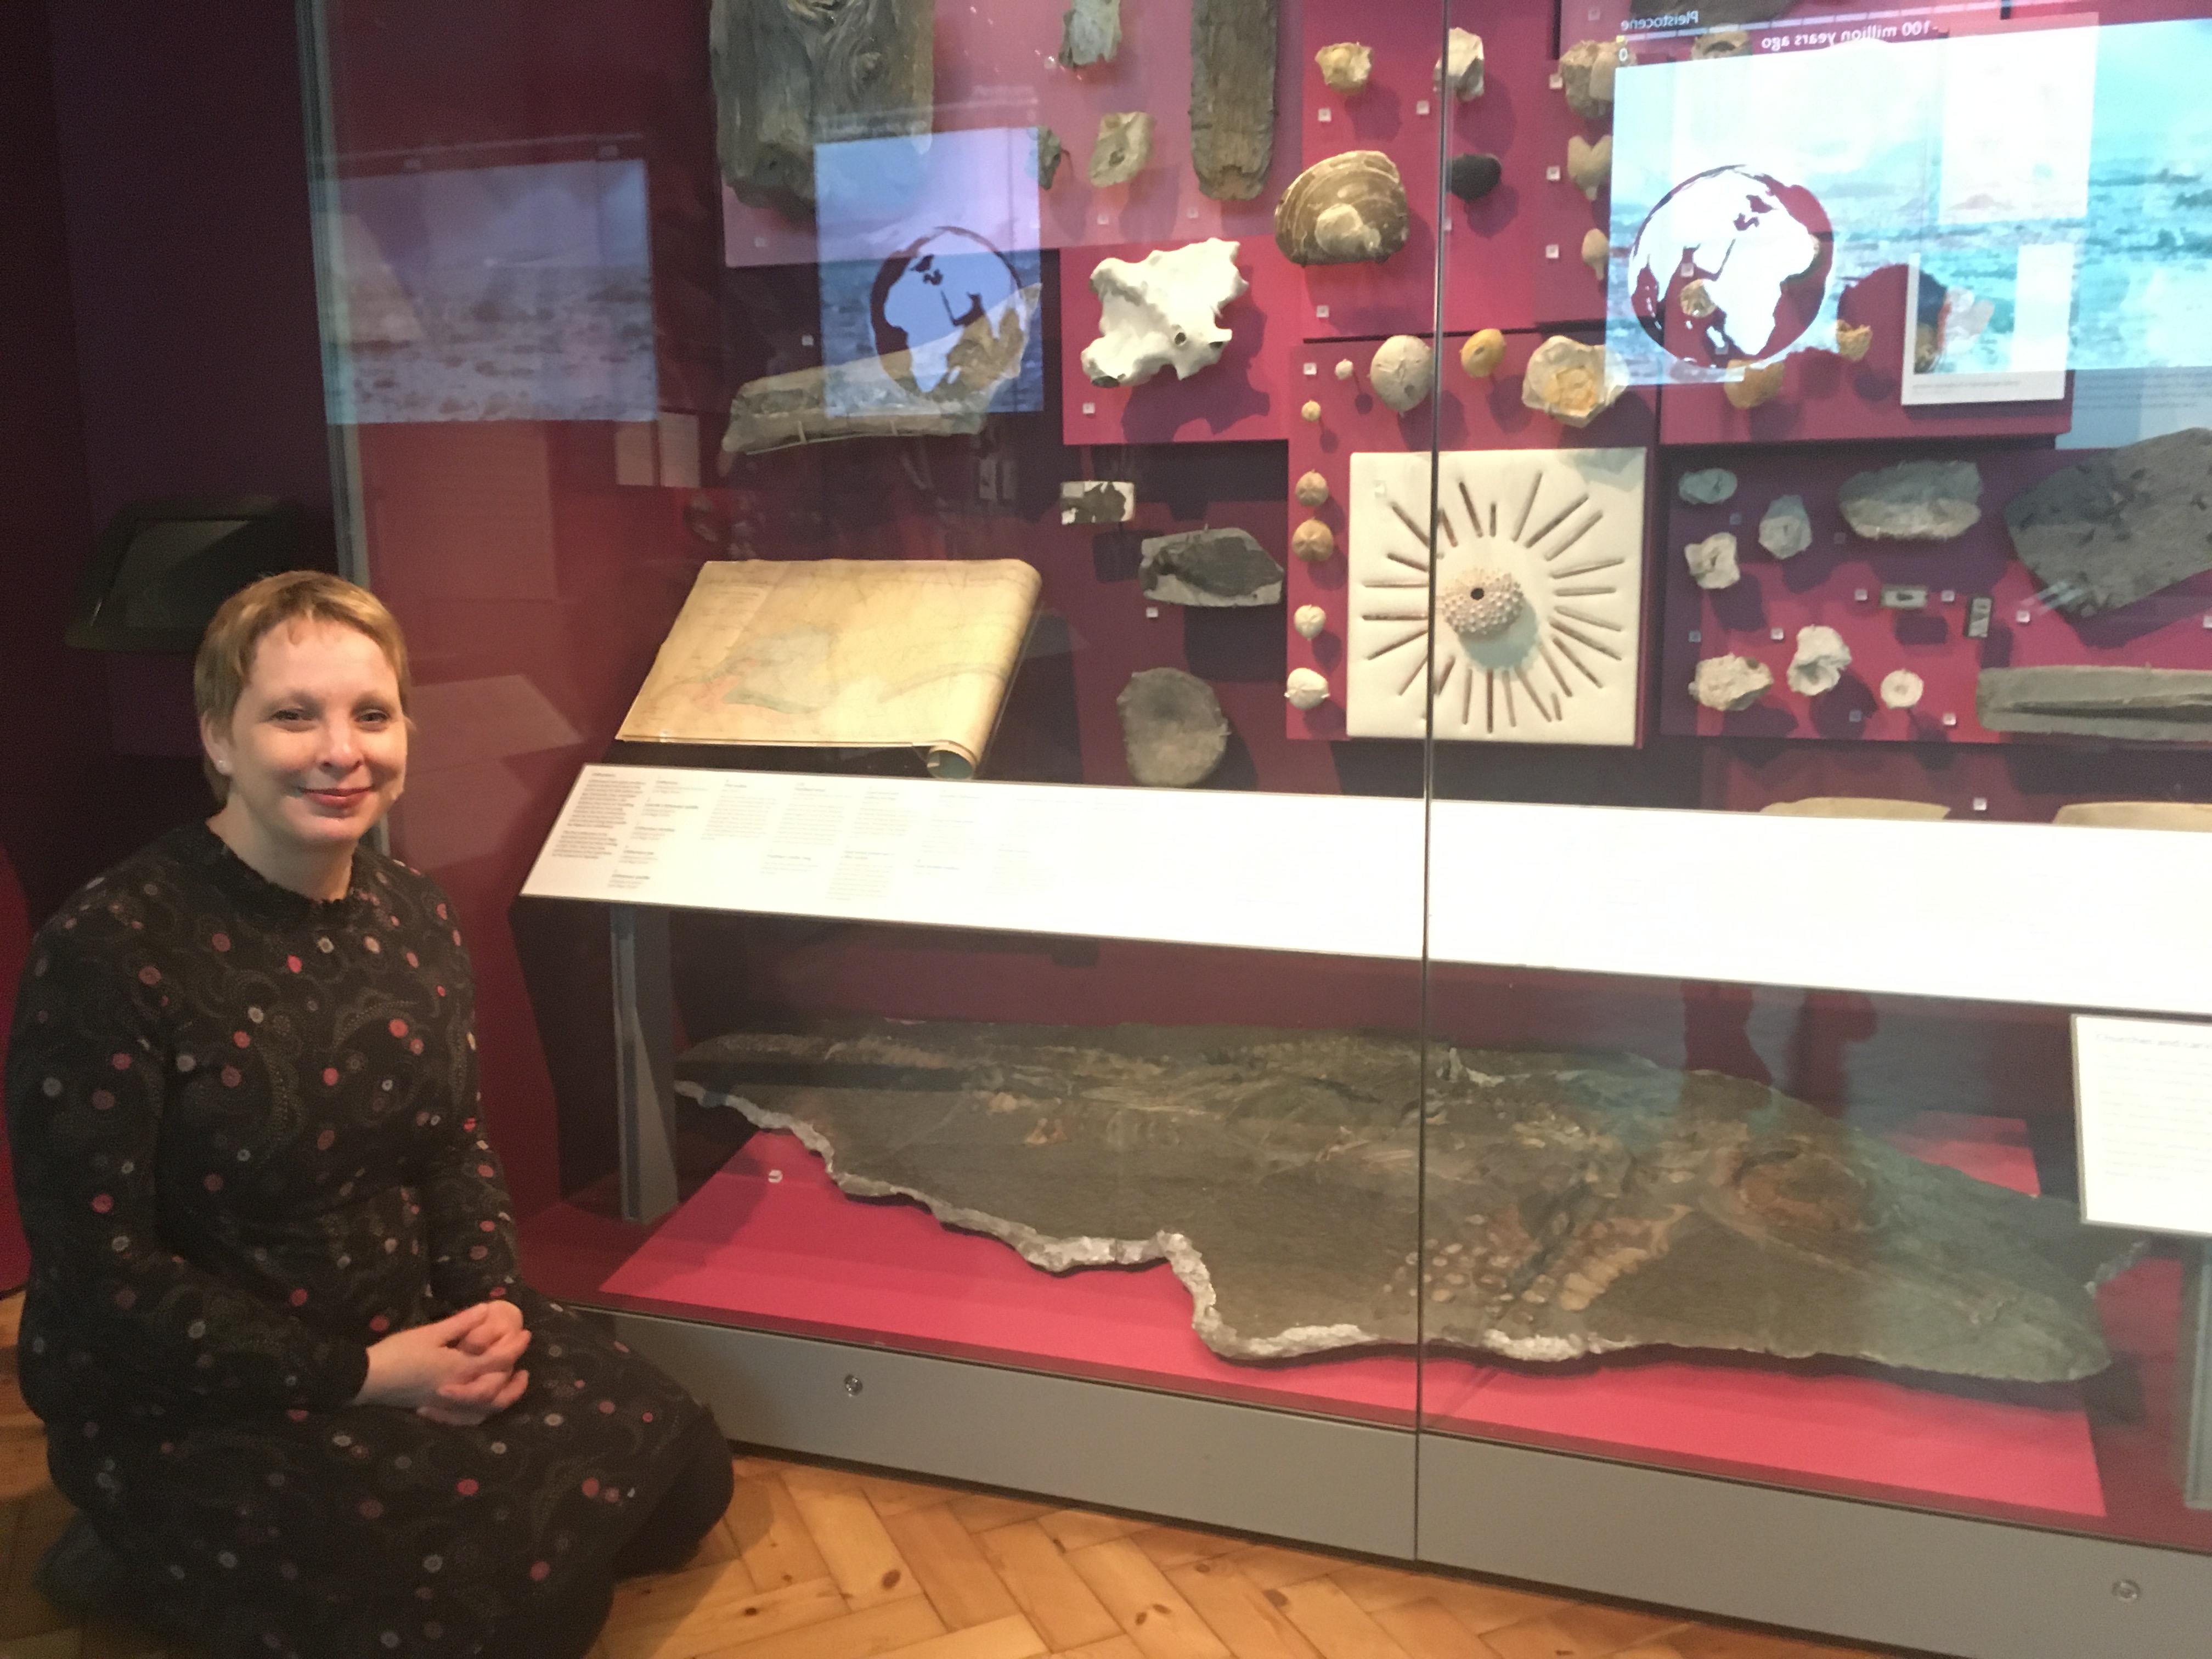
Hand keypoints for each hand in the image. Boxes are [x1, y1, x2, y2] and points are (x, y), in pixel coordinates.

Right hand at [354, 1303, 531, 1426]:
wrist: (367, 1379)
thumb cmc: (398, 1353)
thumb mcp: (430, 1333)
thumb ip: (461, 1323)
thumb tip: (487, 1310)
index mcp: (460, 1368)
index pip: (498, 1360)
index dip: (515, 1347)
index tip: (526, 1334)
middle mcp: (458, 1390)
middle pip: (497, 1390)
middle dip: (514, 1377)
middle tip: (523, 1362)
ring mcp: (447, 1405)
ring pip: (485, 1409)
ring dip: (504, 1397)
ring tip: (513, 1383)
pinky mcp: (435, 1411)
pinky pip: (466, 1419)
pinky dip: (481, 1413)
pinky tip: (484, 1404)